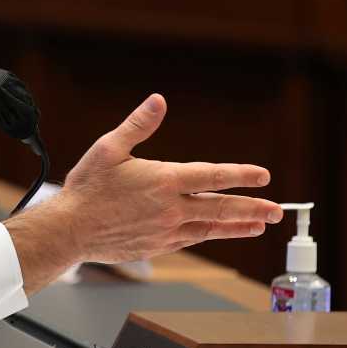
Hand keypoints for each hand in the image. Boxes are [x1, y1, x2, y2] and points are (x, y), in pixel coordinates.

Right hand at [7, 94, 281, 291]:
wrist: (69, 230)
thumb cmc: (86, 188)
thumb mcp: (108, 149)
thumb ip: (138, 125)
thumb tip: (159, 101)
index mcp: (163, 181)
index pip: (212, 176)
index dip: (240, 175)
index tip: (262, 175)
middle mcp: (170, 208)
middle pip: (221, 207)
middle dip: (253, 207)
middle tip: (277, 210)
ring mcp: (166, 230)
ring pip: (212, 228)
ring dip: (239, 226)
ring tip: (260, 225)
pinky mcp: (158, 246)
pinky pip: (192, 239)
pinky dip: (211, 235)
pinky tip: (220, 233)